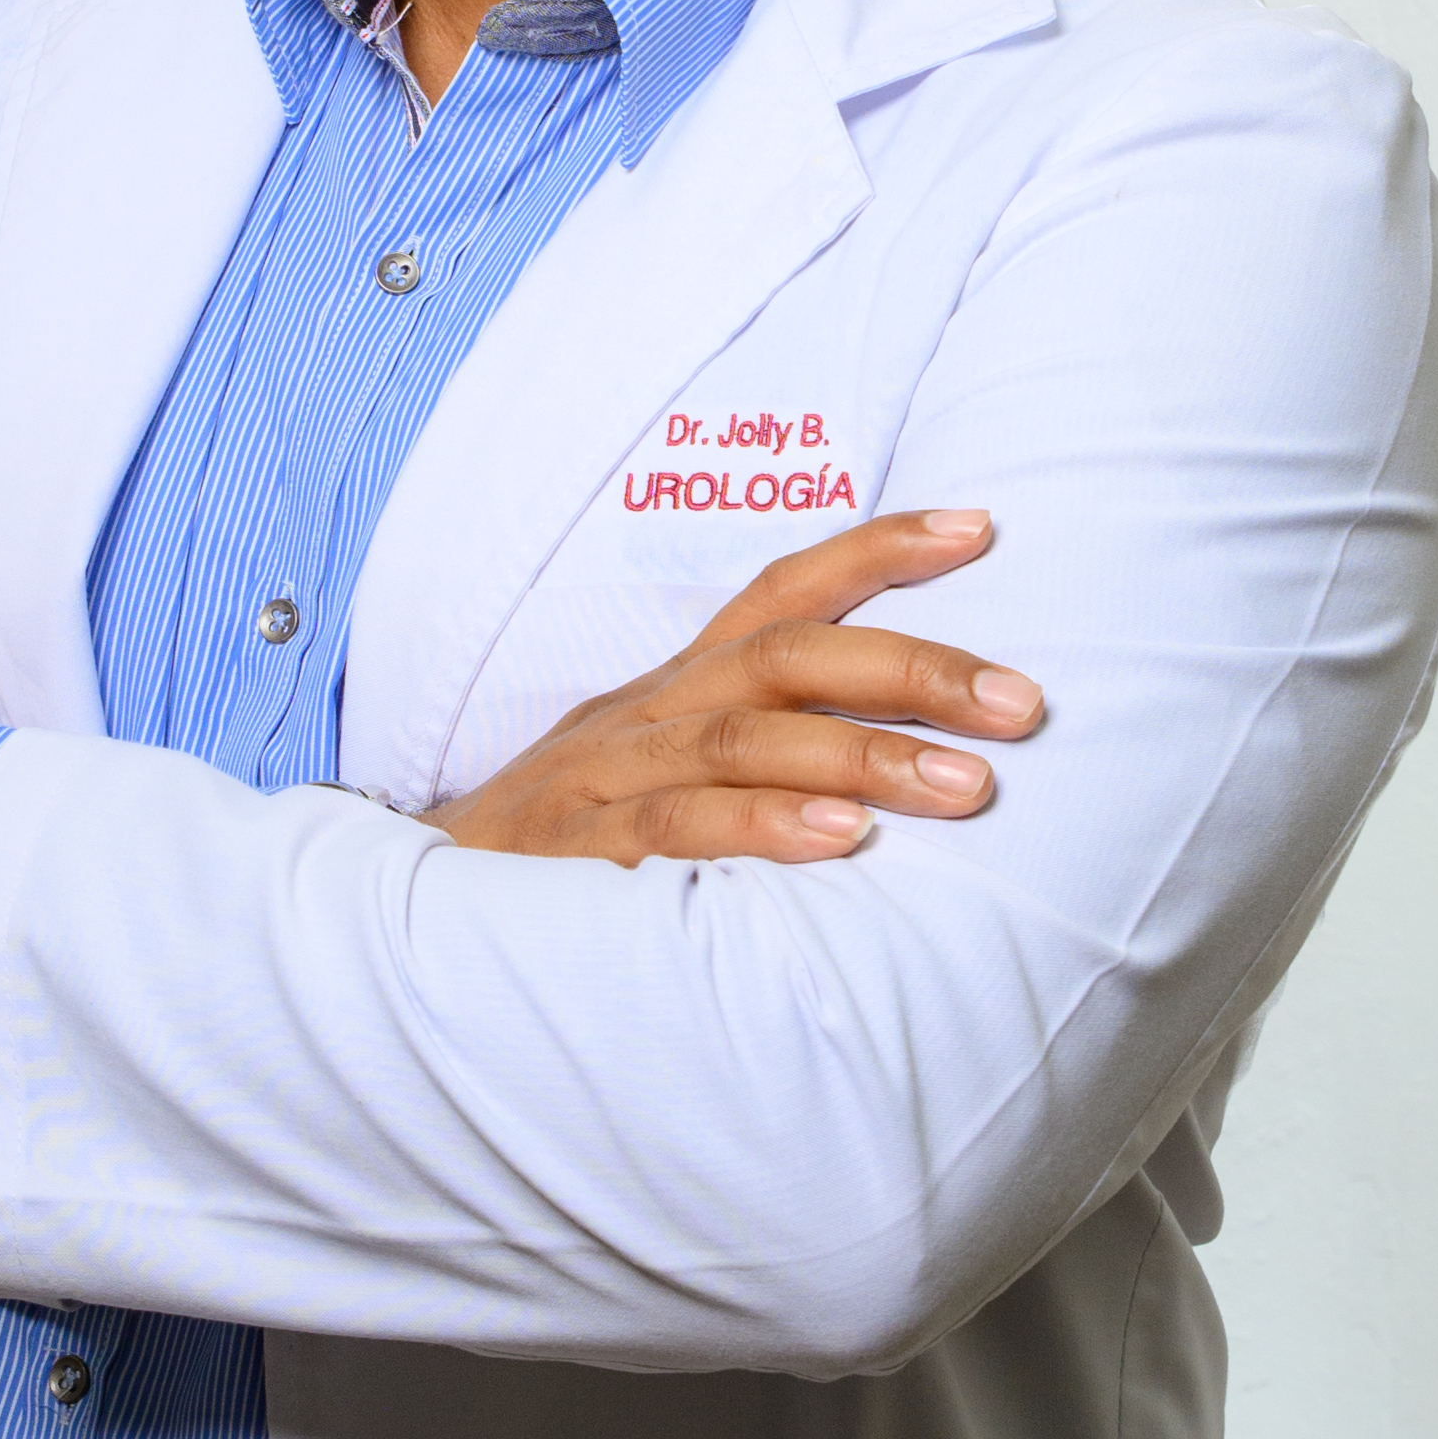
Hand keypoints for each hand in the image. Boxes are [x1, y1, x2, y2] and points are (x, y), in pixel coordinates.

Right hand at [427, 510, 1039, 865]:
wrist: (414, 912)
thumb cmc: (570, 848)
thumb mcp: (663, 780)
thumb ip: (762, 762)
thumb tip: (910, 762)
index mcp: (676, 687)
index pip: (782, 591)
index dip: (876, 549)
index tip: (982, 526)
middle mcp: (648, 712)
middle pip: (785, 655)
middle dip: (911, 668)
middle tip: (1023, 702)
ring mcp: (609, 776)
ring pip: (743, 736)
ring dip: (861, 755)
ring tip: (965, 786)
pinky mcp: (576, 851)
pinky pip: (677, 829)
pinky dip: (762, 827)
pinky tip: (839, 842)